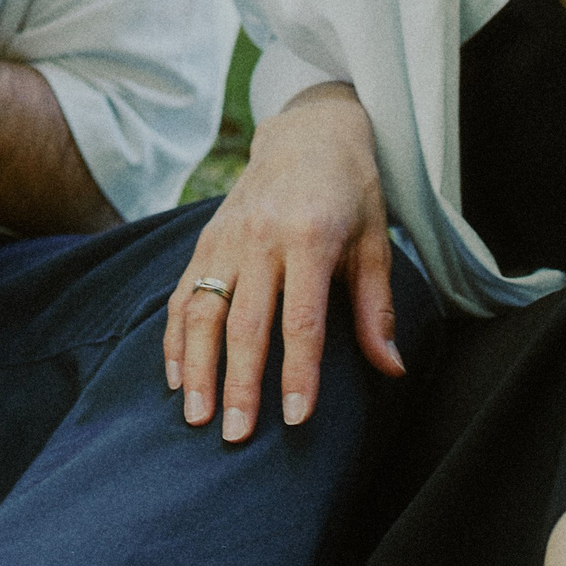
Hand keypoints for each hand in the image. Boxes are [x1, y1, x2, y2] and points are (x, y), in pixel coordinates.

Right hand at [164, 83, 404, 443]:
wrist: (307, 131)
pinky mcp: (206, 238)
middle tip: (234, 435)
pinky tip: (176, 376)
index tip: (295, 418)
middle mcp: (261, 237)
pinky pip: (183, 292)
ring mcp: (227, 236)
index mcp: (310, 237)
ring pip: (203, 311)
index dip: (298, 372)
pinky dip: (175, 337)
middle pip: (245, 322)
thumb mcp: (375, 241)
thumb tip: (391, 369)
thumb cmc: (350, 189)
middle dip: (238, 383)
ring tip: (196, 416)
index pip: (302, 319)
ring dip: (197, 367)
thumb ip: (377, 307)